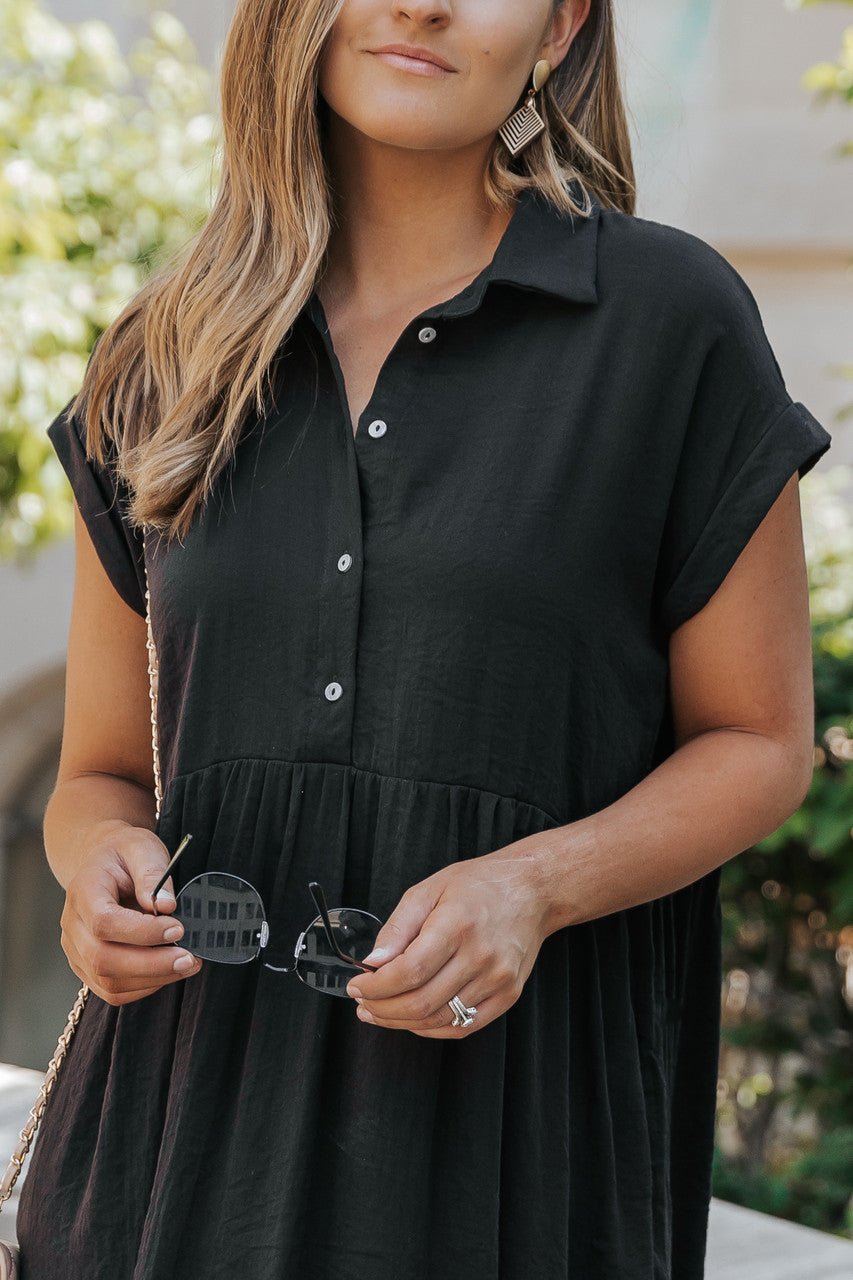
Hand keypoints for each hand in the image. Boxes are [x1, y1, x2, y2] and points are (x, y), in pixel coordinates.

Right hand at [61, 819, 202, 1005]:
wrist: (104, 863)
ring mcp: (77, 950)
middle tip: (189, 958)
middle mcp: (73, 925)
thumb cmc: (124, 855)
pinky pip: (113, 991)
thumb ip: (152, 873)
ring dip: (153, 979)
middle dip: (152, 964)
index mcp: (83, 891)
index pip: (104, 922)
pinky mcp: (88, 968)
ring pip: (109, 982)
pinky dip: (144, 987)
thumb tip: (166, 906)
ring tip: (188, 964)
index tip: (178, 928)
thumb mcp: (142, 848)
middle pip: (103, 959)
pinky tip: (168, 971)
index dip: (142, 932)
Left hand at [345, 840, 551, 1036]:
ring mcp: (497, 979)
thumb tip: (372, 962)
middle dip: (382, 1009)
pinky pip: (464, 1026)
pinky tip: (413, 1019)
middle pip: (421, 1002)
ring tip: (380, 1012)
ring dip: (402, 1023)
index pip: (409, 972)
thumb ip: (398, 927)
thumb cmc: (478, 886)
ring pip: (439, 1019)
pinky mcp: (507, 994)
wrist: (530, 891)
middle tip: (363, 1004)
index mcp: (457, 925)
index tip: (357, 986)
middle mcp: (480, 956)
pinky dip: (432, 1028)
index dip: (376, 987)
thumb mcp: (429, 890)